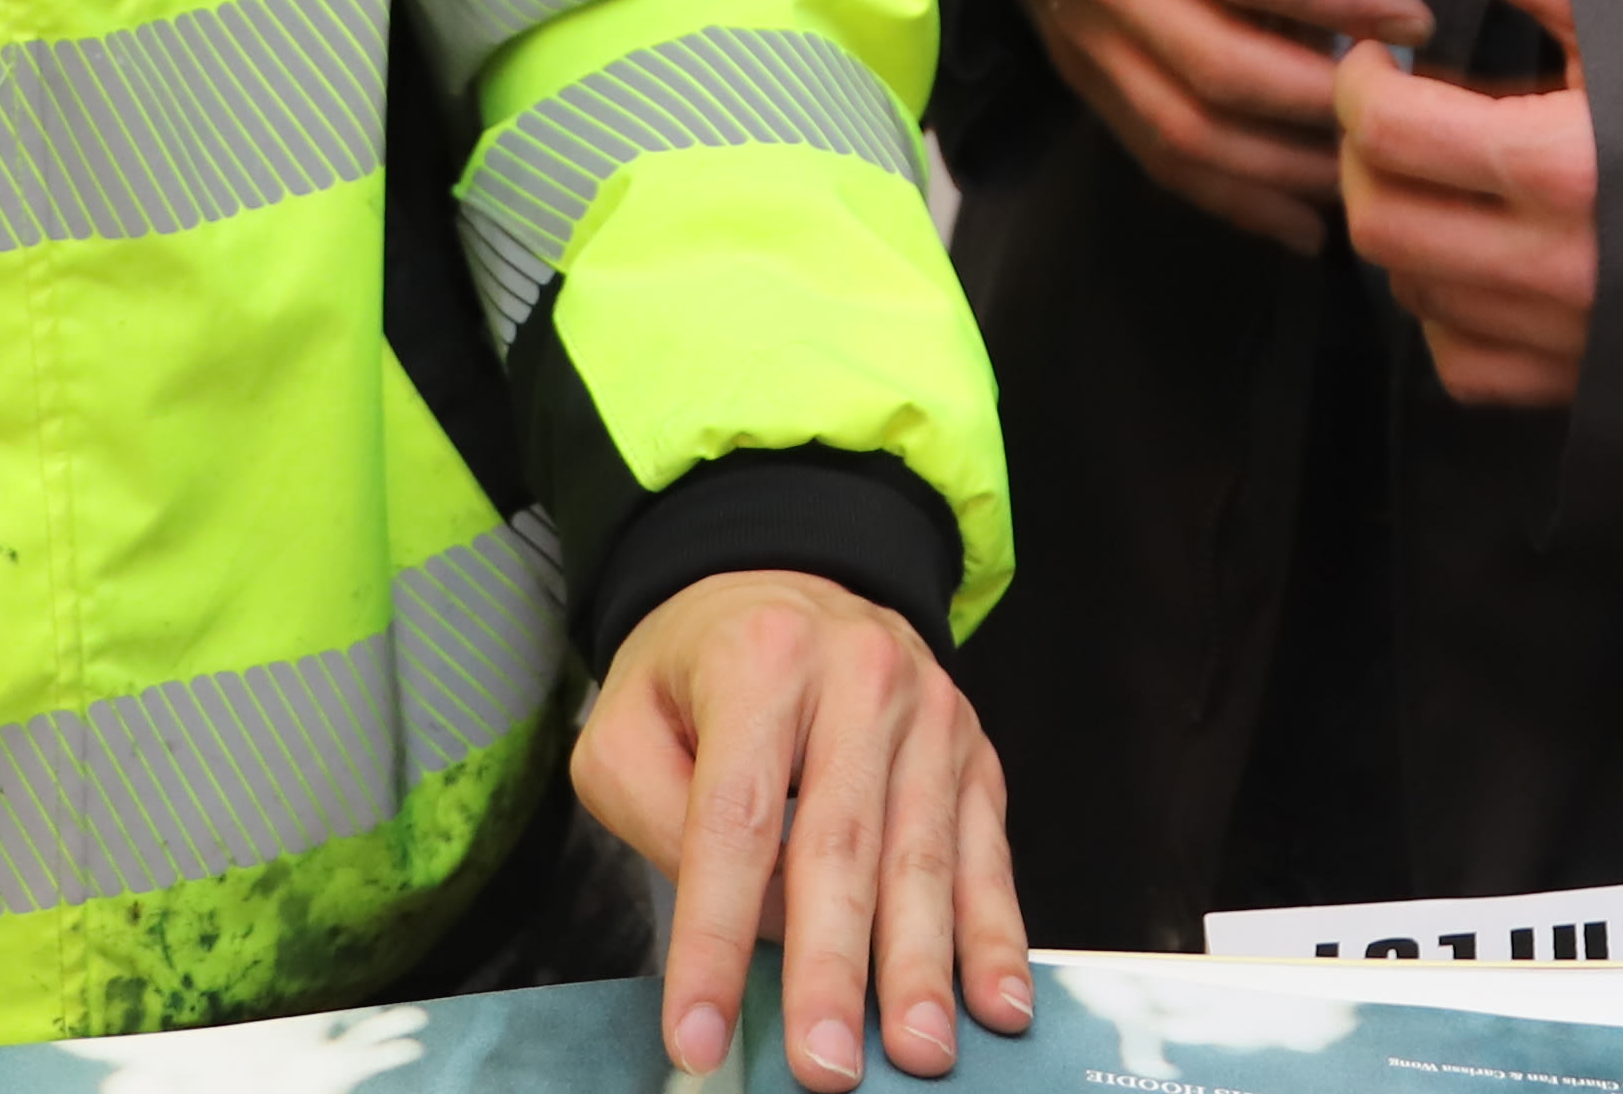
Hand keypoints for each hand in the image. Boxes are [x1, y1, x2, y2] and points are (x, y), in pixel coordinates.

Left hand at [575, 569, 1031, 1088]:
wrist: (792, 578)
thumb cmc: (698, 673)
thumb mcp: (626, 721)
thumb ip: (658, 814)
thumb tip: (736, 923)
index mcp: (761, 660)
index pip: (734, 819)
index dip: (713, 936)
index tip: (699, 1034)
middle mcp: (858, 675)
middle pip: (840, 844)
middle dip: (833, 966)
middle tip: (825, 1064)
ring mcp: (930, 713)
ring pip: (921, 856)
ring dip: (922, 965)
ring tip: (919, 1050)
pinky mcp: (973, 752)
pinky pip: (984, 853)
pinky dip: (994, 934)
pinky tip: (997, 1000)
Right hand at [1011, 0, 1423, 248]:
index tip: (1409, 15)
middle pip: (1215, 64)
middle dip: (1320, 97)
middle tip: (1407, 102)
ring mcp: (1079, 32)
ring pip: (1182, 128)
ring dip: (1280, 164)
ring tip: (1370, 170)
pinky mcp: (1077, 67)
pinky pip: (1149, 150)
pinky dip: (1226, 195)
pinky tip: (1299, 218)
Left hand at [1333, 0, 1597, 411]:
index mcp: (1560, 163)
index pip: (1388, 134)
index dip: (1357, 86)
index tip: (1379, 59)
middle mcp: (1553, 268)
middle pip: (1382, 223)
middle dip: (1364, 157)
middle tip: (1396, 114)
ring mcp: (1569, 338)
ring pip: (1413, 294)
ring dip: (1405, 227)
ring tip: (1444, 178)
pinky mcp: (1588, 384)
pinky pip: (1466, 365)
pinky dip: (1449, 310)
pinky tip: (1480, 257)